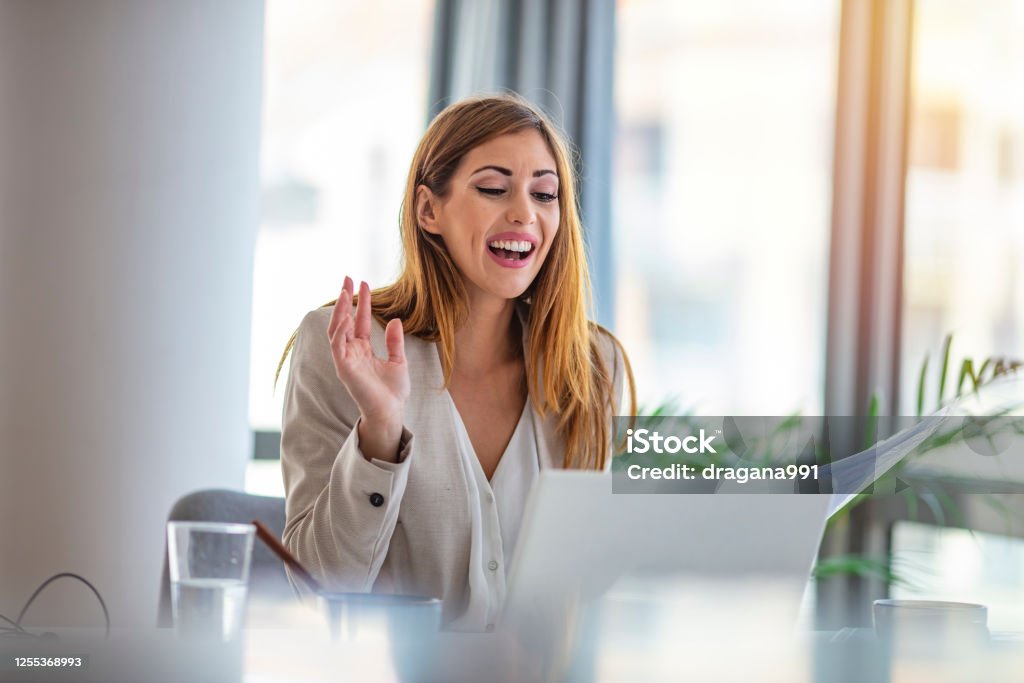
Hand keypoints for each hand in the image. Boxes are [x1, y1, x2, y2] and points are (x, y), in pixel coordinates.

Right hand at [328, 277, 409, 460]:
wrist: (391, 412)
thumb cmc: (393, 392)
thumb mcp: (398, 361)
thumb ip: (394, 341)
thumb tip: (394, 320)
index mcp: (363, 349)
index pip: (359, 320)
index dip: (362, 302)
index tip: (364, 283)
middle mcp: (352, 352)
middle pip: (345, 320)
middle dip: (346, 299)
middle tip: (349, 278)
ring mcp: (346, 359)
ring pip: (337, 329)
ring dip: (340, 310)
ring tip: (346, 291)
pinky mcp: (343, 368)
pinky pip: (337, 346)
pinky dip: (340, 331)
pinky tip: (346, 317)